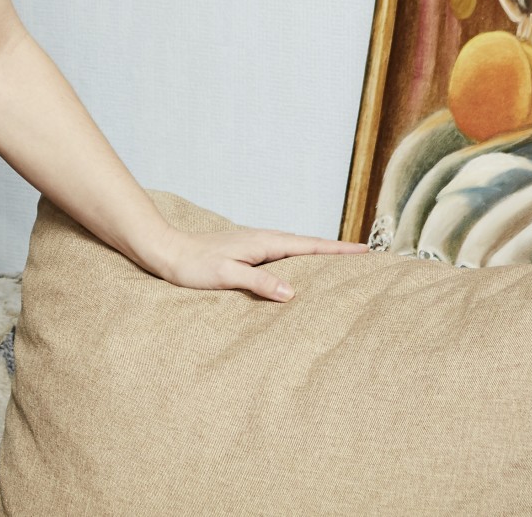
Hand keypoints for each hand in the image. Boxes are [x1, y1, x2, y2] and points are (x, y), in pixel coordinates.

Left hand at [146, 225, 367, 300]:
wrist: (165, 251)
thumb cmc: (191, 265)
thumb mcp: (225, 275)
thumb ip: (258, 282)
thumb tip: (292, 292)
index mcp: (263, 243)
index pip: (309, 246)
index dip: (338, 250)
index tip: (366, 251)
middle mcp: (262, 240)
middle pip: (308, 245)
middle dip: (336, 251)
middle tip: (366, 257)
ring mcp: (254, 245)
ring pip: (295, 249)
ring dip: (318, 254)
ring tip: (342, 263)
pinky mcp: (245, 253)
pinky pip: (281, 255)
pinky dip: (299, 259)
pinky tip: (300, 269)